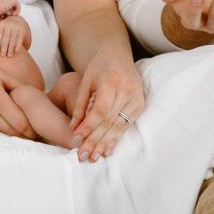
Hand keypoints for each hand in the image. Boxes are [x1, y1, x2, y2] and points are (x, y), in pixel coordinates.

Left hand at [0, 14, 25, 56]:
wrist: (16, 20)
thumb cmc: (4, 27)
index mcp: (0, 23)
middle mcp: (8, 24)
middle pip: (5, 38)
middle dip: (4, 47)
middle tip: (2, 55)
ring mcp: (16, 26)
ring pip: (13, 39)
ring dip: (10, 48)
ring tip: (9, 55)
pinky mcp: (22, 30)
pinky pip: (19, 39)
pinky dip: (17, 46)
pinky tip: (16, 51)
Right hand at [0, 52, 34, 139]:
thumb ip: (17, 88)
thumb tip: (35, 100)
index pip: (21, 124)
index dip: (33, 130)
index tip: (40, 130)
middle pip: (12, 134)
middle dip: (25, 136)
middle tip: (36, 136)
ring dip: (12, 137)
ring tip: (23, 135)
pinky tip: (4, 130)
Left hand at [68, 48, 145, 162]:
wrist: (118, 55)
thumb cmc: (98, 67)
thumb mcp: (85, 81)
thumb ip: (80, 105)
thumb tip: (73, 129)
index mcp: (112, 81)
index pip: (100, 110)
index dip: (88, 127)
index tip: (76, 140)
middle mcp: (127, 90)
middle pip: (109, 121)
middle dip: (94, 140)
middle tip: (82, 156)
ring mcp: (136, 98)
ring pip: (118, 126)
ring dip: (105, 143)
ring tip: (93, 157)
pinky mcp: (140, 105)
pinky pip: (126, 125)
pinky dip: (115, 138)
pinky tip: (107, 150)